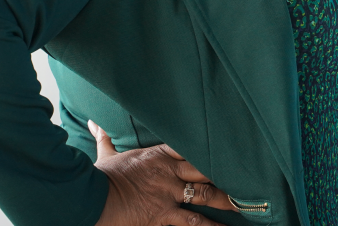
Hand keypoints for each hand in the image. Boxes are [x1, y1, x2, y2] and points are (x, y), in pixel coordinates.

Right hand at [89, 120, 235, 225]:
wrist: (91, 201)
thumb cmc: (100, 178)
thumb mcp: (106, 156)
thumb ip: (105, 139)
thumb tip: (94, 122)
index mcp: (158, 155)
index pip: (189, 146)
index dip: (208, 145)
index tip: (226, 144)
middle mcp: (168, 173)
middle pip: (204, 170)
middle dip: (224, 172)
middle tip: (246, 174)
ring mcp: (168, 196)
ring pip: (204, 196)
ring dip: (224, 200)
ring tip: (243, 204)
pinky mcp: (163, 216)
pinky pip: (191, 222)